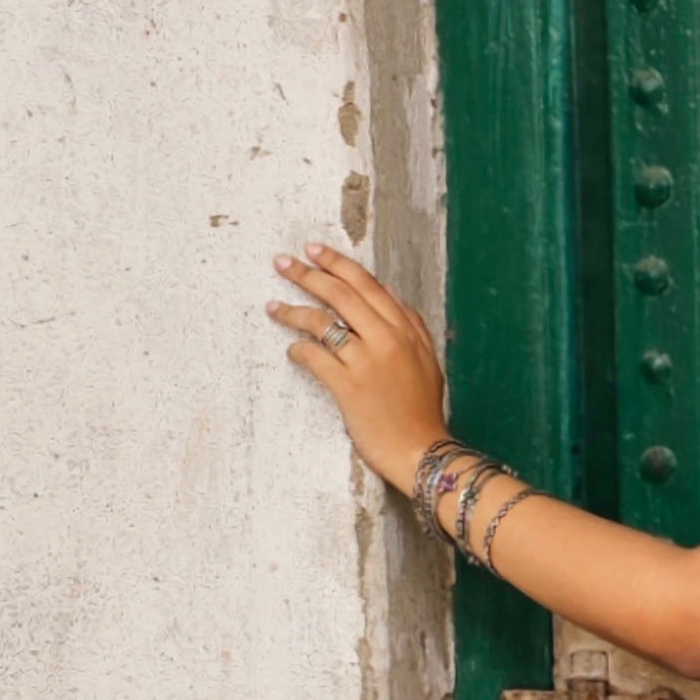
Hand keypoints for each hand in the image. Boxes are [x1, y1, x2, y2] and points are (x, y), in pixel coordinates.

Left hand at [268, 244, 451, 492]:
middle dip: (308, 274)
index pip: (368, 284)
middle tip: (282, 263)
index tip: (314, 251)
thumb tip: (389, 293)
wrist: (421, 449)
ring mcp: (368, 362)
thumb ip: (411, 324)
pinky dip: (299, 351)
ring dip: (293, 311)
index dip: (338, 264)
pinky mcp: (350, 386)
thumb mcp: (426, 359)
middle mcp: (388, 339)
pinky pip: (315, 357)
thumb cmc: (421, 409)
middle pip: (341, 294)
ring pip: (323, 322)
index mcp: (406, 329)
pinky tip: (292, 351)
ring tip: (274, 307)